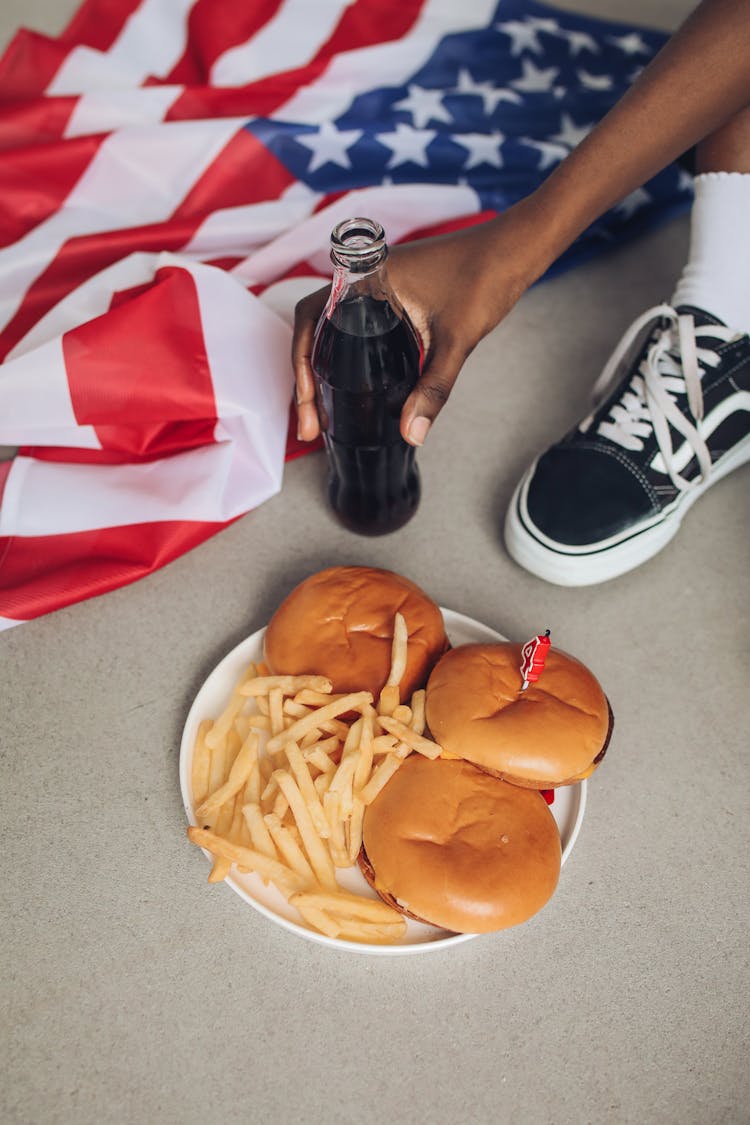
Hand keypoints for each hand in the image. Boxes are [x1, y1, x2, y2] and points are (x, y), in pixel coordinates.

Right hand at [292, 198, 549, 445]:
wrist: (517, 248)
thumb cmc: (487, 276)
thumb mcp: (456, 340)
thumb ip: (434, 388)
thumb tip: (411, 434)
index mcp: (366, 277)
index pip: (309, 317)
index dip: (299, 362)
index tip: (308, 401)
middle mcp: (365, 277)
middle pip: (314, 328)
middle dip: (307, 378)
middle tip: (311, 423)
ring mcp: (379, 284)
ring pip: (333, 327)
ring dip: (323, 367)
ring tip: (323, 411)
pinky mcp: (396, 294)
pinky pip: (355, 324)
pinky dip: (345, 354)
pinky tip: (354, 384)